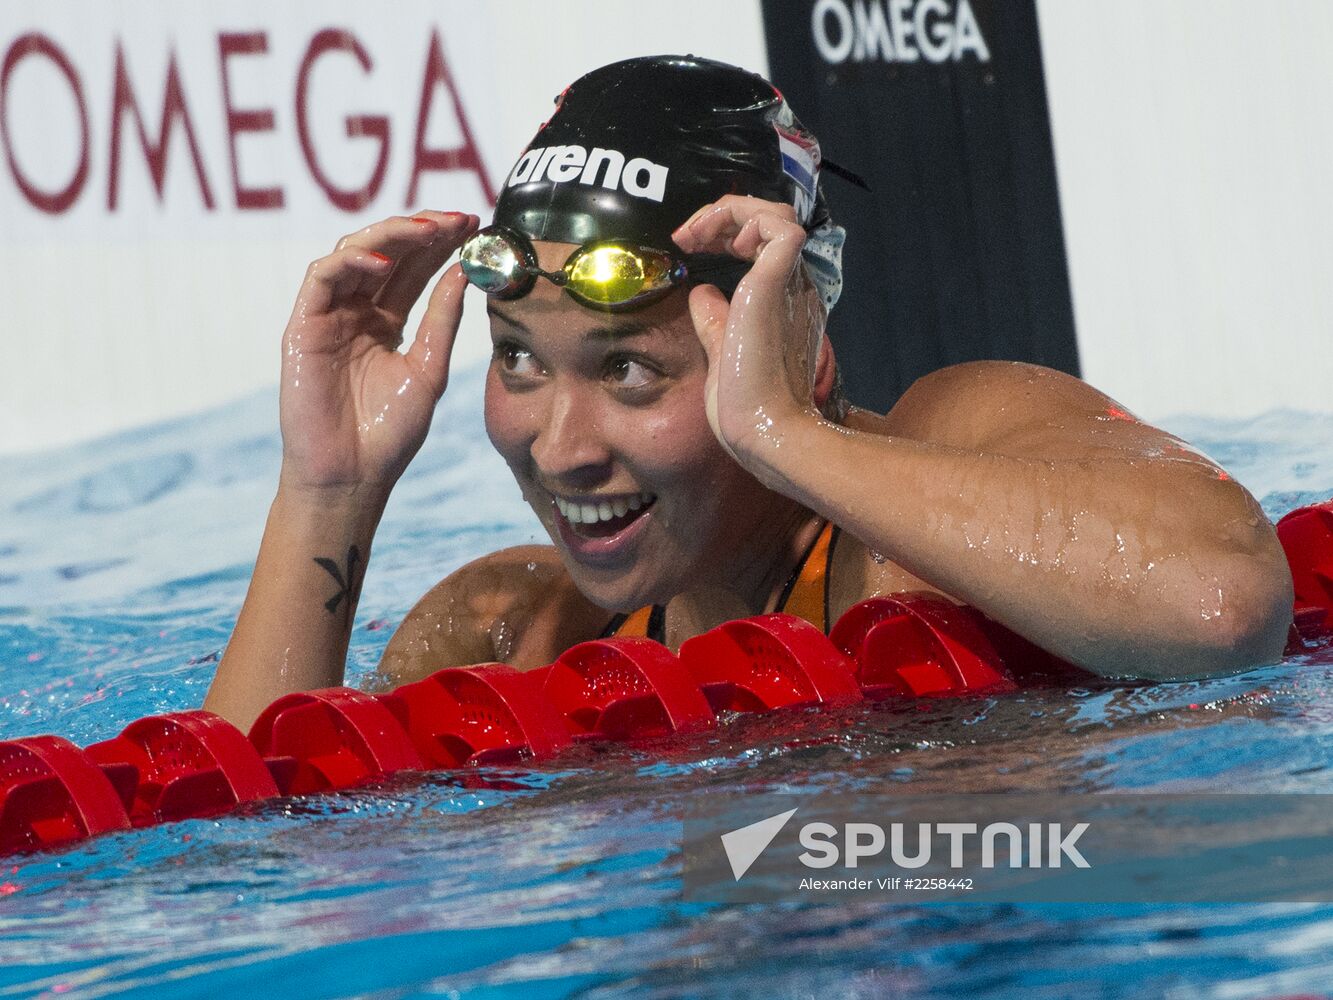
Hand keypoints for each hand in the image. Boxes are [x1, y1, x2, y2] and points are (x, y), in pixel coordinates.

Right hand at [277, 211, 478, 498]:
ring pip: (354, 253)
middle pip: (388, 253)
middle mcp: (357, 312)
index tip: (475, 225)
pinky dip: (350, 261)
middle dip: (423, 230)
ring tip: (429, 231)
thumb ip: (443, 319)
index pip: (414, 268)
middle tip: (458, 219)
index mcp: (387, 322)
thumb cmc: (389, 433)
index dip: (441, 243)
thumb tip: (467, 271)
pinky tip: (383, 262)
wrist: (352, 475)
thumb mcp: (429, 368)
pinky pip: (321, 277)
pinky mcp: (302, 325)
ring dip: (391, 235)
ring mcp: (329, 316)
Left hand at [672, 196, 826, 468]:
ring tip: (699, 233)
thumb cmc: (745, 404)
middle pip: (769, 219)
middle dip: (722, 214)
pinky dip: (748, 220)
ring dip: (732, 210)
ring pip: (776, 213)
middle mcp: (792, 288)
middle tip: (687, 235)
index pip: (761, 243)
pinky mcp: (779, 283)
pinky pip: (780, 226)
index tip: (690, 246)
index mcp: (780, 302)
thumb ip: (715, 320)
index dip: (725, 232)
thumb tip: (702, 293)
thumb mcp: (721, 350)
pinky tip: (724, 244)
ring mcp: (789, 284)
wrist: (763, 429)